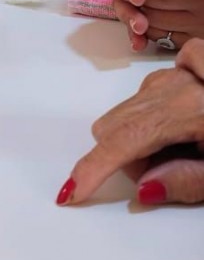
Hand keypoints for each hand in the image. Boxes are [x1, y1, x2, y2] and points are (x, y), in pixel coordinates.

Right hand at [57, 38, 203, 205]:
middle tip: (167, 173)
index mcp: (189, 108)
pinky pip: (145, 97)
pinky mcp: (180, 66)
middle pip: (115, 124)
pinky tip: (188, 128)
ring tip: (187, 150)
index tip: (69, 193)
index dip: (94, 169)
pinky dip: (153, 119)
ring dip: (140, 138)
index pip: (124, 141)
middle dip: (126, 156)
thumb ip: (188, 181)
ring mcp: (176, 71)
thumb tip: (142, 187)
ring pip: (127, 110)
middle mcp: (174, 83)